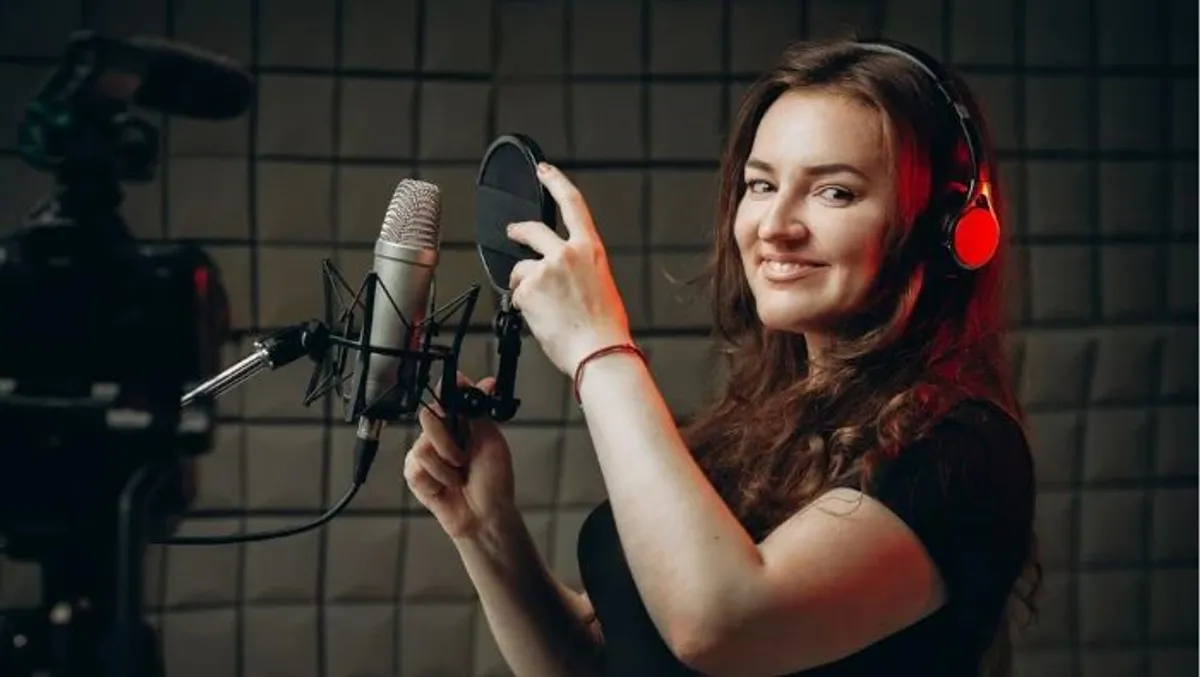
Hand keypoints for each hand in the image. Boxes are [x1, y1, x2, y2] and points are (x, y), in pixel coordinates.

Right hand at [402, 373, 515, 538]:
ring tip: (458, 477)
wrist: (485, 514)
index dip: (446, 391)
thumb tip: (485, 381)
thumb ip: (480, 410)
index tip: (453, 391)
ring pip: (422, 447)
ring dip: (446, 467)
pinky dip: (436, 480)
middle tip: (464, 459)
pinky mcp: (414, 474)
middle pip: (428, 417)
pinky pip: (416, 468)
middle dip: (448, 442)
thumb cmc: (493, 480)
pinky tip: (445, 488)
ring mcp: (424, 454)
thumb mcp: (491, 440)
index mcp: (459, 422)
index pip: (445, 395)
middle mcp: (439, 434)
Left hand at [507, 162, 633, 375]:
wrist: (599, 352)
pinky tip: (540, 319)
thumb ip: (579, 270)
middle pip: (532, 230)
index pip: (572, 203)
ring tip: (544, 310)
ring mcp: (545, 269)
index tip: (544, 169)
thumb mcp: (601, 286)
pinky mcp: (528, 288)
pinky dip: (523, 307)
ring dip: (524, 287)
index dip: (555, 181)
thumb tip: (561, 275)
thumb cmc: (605, 328)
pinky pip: (516, 295)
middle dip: (518, 230)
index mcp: (591, 249)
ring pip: (521, 271)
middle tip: (513, 232)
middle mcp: (567, 253)